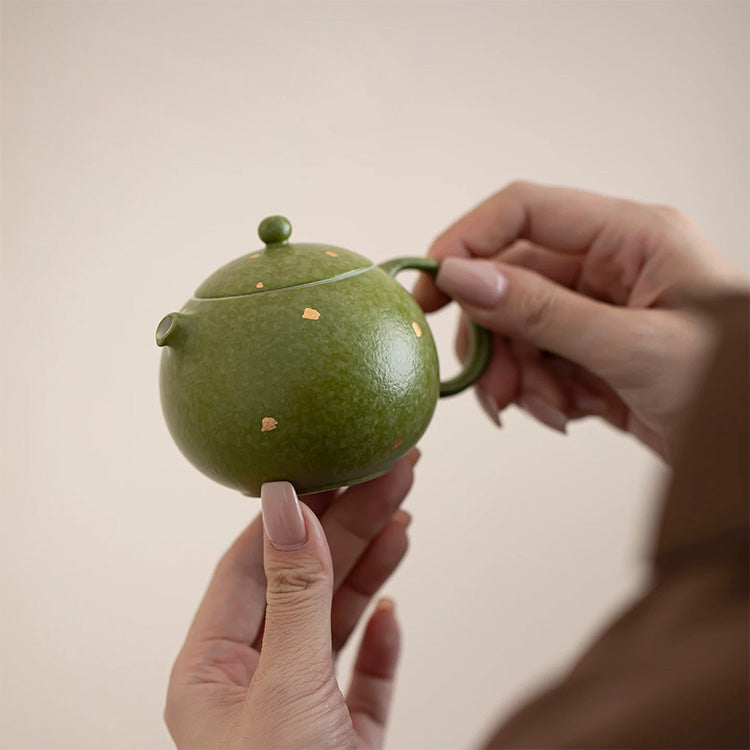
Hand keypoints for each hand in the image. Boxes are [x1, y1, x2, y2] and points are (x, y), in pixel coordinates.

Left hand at [165, 451, 417, 748]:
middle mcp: (253, 686)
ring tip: (401, 520)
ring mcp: (301, 713)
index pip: (248, 566)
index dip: (291, 513)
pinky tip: (391, 614)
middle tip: (390, 477)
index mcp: (211, 675)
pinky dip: (379, 646)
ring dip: (370, 573)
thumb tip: (287, 506)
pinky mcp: (344, 740)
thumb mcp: (285, 688)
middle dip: (350, 528)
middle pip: (303, 585)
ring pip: (336, 623)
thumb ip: (294, 596)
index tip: (329, 466)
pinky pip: (362, 678)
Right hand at [414, 181, 745, 459]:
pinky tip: (566, 414)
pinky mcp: (593, 354)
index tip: (430, 287)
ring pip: (517, 328)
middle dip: (494, 337)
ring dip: (516, 374)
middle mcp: (609, 266)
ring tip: (543, 409)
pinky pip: (537, 362)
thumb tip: (463, 277)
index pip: (524, 211)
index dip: (467, 241)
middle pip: (511, 280)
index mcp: (630, 236)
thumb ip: (543, 310)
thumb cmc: (732, 386)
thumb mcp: (633, 346)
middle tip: (493, 385)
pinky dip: (538, 393)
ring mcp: (598, 312)